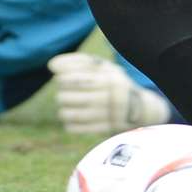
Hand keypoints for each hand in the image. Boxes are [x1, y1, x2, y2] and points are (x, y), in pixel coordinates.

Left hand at [48, 52, 172, 134]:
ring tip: (64, 107)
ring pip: (72, 114)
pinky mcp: (105, 129)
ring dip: (63, 111)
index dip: (61, 78)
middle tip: (63, 94)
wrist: (141, 107)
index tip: (60, 79)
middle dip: (61, 94)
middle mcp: (107, 96)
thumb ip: (77, 62)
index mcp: (106, 78)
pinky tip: (70, 119)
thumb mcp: (102, 66)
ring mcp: (106, 114)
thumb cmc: (112, 81)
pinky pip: (79, 129)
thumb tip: (51, 65)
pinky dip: (70, 124)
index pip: (73, 78)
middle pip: (70, 97)